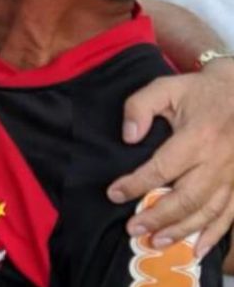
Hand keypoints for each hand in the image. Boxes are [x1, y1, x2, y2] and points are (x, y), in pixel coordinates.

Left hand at [107, 59, 233, 256]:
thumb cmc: (198, 91)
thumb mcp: (165, 87)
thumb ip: (140, 107)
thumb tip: (128, 136)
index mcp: (197, 137)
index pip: (161, 168)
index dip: (135, 184)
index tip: (114, 194)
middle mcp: (218, 161)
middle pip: (185, 197)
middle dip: (157, 216)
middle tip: (132, 229)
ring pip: (207, 211)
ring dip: (181, 230)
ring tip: (156, 242)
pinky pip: (230, 214)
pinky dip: (214, 234)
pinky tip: (196, 249)